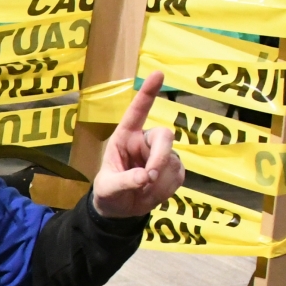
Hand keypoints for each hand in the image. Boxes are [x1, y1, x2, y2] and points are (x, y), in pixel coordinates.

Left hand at [92, 71, 183, 218]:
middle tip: (149, 177)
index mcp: (124, 137)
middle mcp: (144, 142)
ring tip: (140, 192)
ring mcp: (161, 155)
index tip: (158, 74)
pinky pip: (178, 176)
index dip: (147, 93)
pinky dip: (165, 189)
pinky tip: (151, 194)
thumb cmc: (108, 192)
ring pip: (172, 160)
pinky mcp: (173, 170)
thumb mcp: (107, 188)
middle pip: (164, 136)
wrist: (118, 211)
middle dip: (160, 157)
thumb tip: (145, 176)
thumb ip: (124, 181)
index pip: (137, 112)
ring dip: (159, 181)